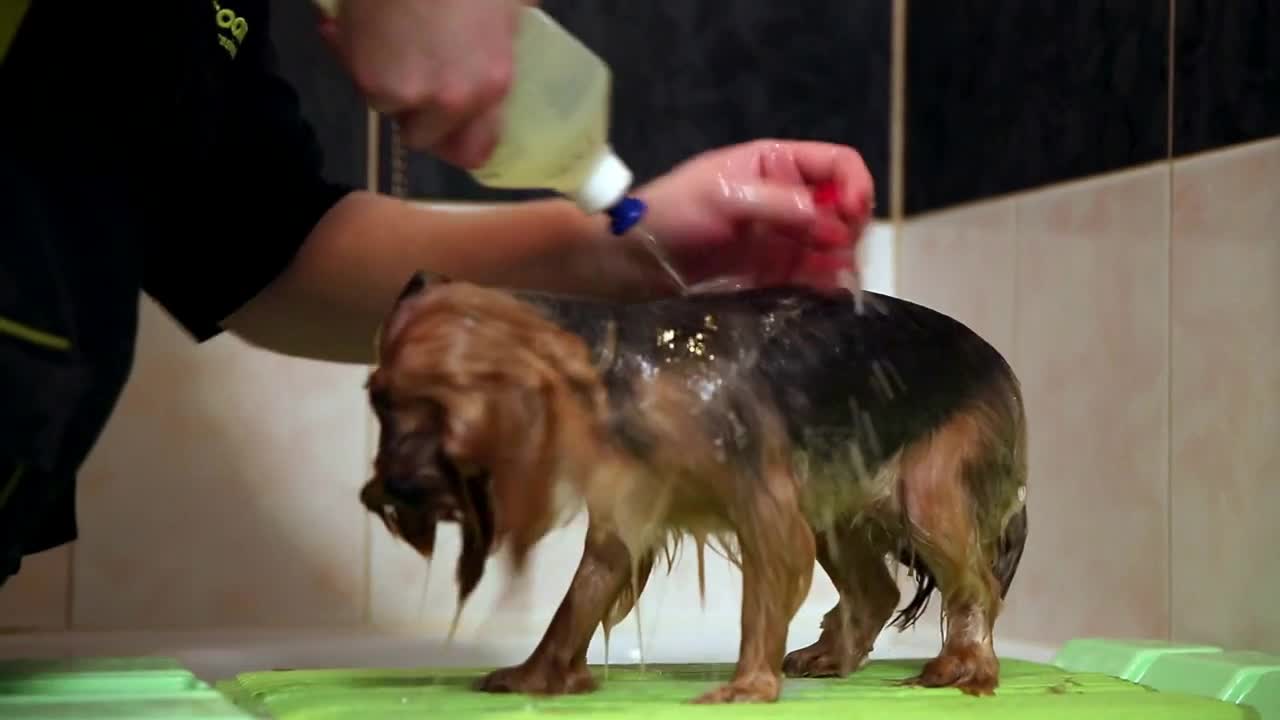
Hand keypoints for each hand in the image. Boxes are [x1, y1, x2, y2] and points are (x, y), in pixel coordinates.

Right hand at [319, 0, 531, 167]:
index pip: (473, 152)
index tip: (447, 126)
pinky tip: (365, 27)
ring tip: (391, 42)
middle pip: (422, 137)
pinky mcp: (367, 76)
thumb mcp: (508, 6)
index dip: (456, 141)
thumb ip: (504, 43)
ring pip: (388, 106)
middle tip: (414, 78)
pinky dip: (356, 57)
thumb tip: (498, 48)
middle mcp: (450, 100)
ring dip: (387, 82)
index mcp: (491, 85)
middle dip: (416, 113)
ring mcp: (406, 92)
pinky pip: (360, 79)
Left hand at [634, 140, 874, 291]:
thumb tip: (826, 217)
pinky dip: (829, 282)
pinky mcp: (776, 272)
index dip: (855, 184)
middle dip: (850, 226)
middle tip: (838, 250)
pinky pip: (815, 275)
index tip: (853, 212)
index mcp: (776, 164)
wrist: (636, 259)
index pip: (837, 163)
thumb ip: (776, 203)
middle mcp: (788, 197)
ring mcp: (784, 236)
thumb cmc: (673, 212)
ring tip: (836, 276)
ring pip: (836, 244)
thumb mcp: (721, 197)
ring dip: (844, 258)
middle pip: (845, 206)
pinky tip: (829, 291)